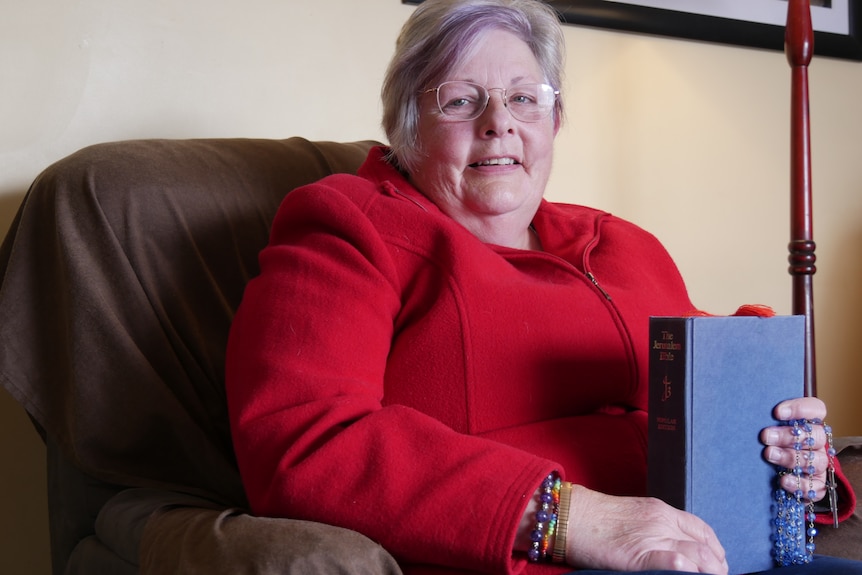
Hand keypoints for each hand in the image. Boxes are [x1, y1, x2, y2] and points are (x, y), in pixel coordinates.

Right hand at [565, 485, 727, 573]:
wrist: (569, 515)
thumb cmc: (595, 517)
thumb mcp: (633, 514)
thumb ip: (655, 527)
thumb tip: (676, 549)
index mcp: (660, 510)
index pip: (701, 529)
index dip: (716, 548)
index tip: (718, 562)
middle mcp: (661, 522)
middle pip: (704, 546)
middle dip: (716, 566)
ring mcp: (651, 538)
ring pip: (696, 555)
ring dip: (709, 571)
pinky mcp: (638, 555)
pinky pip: (671, 562)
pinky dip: (685, 569)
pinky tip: (690, 574)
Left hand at [760, 397, 830, 501]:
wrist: (768, 477)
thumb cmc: (766, 444)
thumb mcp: (765, 429)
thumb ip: (763, 421)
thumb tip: (743, 412)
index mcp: (809, 424)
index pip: (816, 409)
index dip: (800, 409)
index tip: (777, 412)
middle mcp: (817, 443)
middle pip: (816, 435)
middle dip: (789, 435)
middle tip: (765, 436)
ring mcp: (819, 465)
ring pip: (816, 460)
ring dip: (790, 457)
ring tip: (769, 455)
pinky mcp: (817, 486)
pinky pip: (816, 487)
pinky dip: (800, 484)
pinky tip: (783, 480)